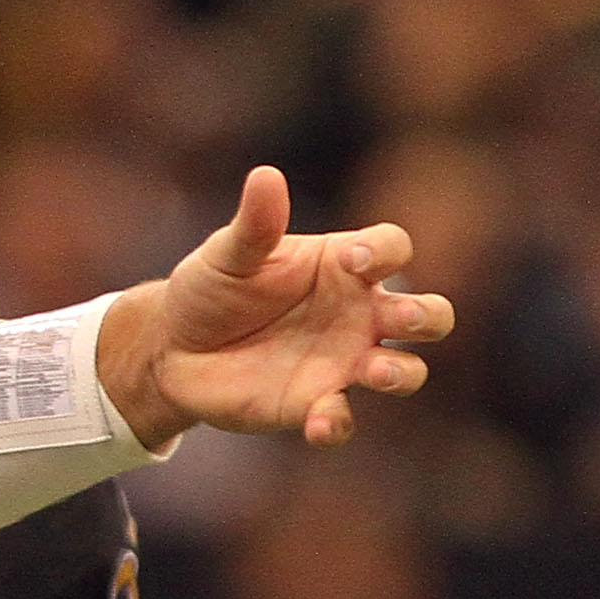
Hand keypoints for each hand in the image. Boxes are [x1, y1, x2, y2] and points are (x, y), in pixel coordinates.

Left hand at [104, 166, 455, 448]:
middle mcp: (356, 315)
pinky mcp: (314, 404)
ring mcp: (342, 362)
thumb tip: (265, 175)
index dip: (385, 252)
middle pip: (427, 314)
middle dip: (428, 316)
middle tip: (401, 317)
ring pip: (405, 370)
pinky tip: (319, 421)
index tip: (352, 261)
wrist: (171, 347)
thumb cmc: (210, 289)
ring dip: (401, 373)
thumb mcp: (227, 253)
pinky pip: (342, 418)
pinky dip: (337, 422)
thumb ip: (254, 224)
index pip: (391, 249)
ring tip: (375, 371)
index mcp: (342, 266)